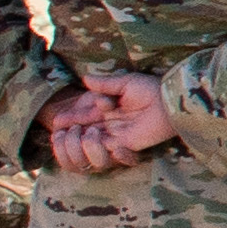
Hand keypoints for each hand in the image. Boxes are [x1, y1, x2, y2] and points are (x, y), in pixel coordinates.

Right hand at [44, 69, 176, 173]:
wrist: (170, 101)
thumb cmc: (152, 89)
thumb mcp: (125, 83)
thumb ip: (105, 84)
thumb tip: (85, 78)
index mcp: (109, 108)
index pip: (85, 115)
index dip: (71, 118)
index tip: (56, 121)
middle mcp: (111, 123)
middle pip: (84, 129)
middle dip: (71, 129)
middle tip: (58, 129)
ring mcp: (117, 134)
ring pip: (91, 141)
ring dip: (81, 137)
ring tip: (77, 130)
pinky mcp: (125, 144)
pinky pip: (106, 149)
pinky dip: (95, 146)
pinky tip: (87, 138)